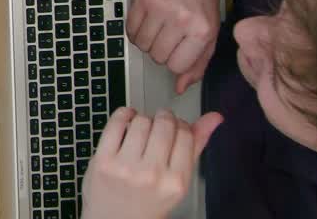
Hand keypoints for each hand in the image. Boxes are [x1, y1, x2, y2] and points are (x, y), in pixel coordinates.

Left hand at [81, 108, 222, 218]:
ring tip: (143, 128)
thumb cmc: (148, 200)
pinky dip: (124, 114)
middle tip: (160, 124)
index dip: (181, 125)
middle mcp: (152, 175)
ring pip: (141, 121)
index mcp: (176, 182)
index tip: (176, 127)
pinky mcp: (102, 160)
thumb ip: (195, 147)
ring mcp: (125, 167)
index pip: (186, 135)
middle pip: (164, 124)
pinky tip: (127, 120)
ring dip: (143, 119)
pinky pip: (116, 123)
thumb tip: (214, 118)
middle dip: (164, 119)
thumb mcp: (177, 182)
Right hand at [127, 0, 226, 93]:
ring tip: (158, 28)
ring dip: (147, 41)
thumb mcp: (210, 35)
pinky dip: (136, 30)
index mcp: (201, 32)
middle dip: (160, 51)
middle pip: (157, 56)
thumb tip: (180, 87)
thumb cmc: (203, 2)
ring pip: (141, 44)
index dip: (174, 62)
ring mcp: (159, 7)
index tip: (178, 51)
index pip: (176, 66)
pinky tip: (147, 21)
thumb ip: (197, 64)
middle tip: (168, 37)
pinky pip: (129, 28)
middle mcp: (180, 19)